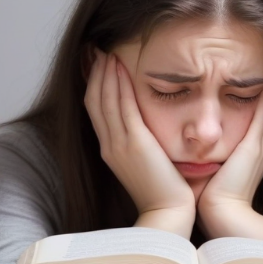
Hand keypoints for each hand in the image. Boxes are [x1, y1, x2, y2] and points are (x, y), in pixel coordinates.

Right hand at [84, 50, 195, 236]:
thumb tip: (147, 132)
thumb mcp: (147, 165)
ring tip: (106, 51)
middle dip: (93, 73)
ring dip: (104, 73)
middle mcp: (109, 145)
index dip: (95, 85)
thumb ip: (143, 146)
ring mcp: (119, 144)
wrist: (169, 213)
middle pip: (94, 101)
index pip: (97, 110)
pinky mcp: (134, 143)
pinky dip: (118, 83)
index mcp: (111, 151)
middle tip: (95, 50)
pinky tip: (120, 66)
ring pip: (104, 99)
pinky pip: (122, 105)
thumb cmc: (166, 193)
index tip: (97, 65)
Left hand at [197, 79, 262, 239]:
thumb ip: (206, 157)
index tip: (252, 79)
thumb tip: (190, 146)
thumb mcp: (210, 172)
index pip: (257, 120)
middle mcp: (260, 148)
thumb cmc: (209, 199)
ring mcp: (261, 147)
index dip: (258, 99)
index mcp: (250, 154)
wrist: (222, 217)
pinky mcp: (255, 148)